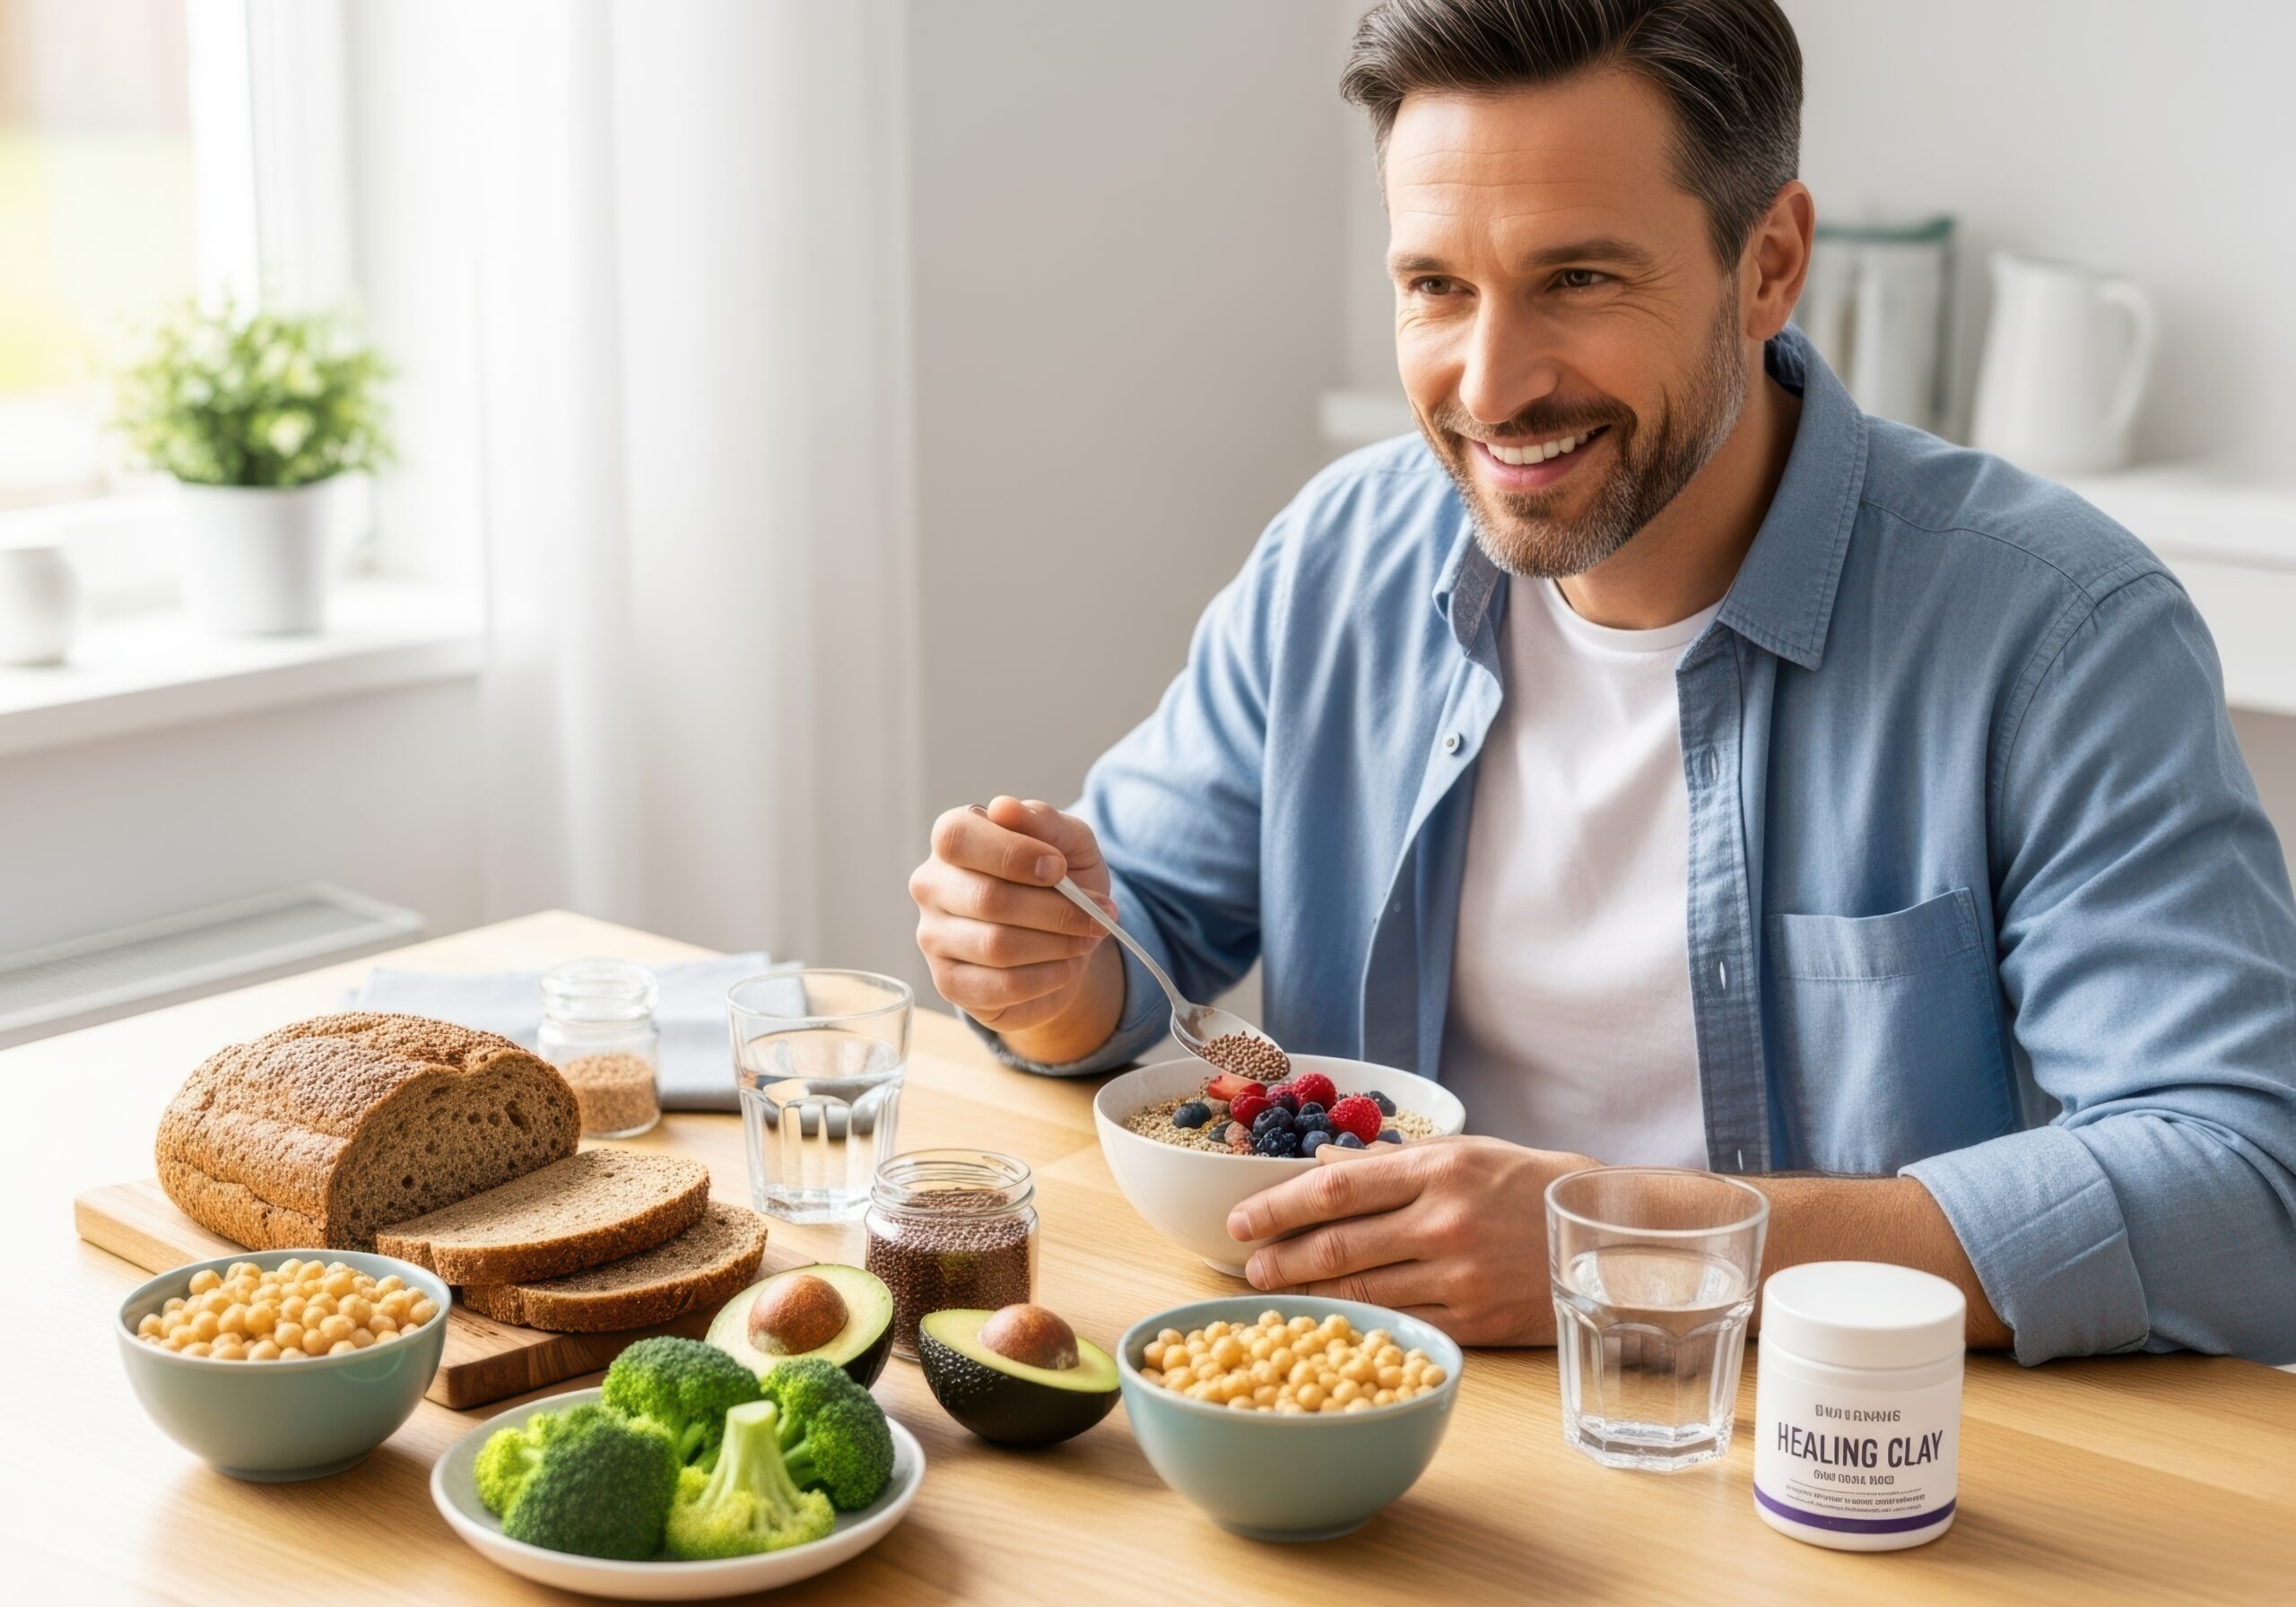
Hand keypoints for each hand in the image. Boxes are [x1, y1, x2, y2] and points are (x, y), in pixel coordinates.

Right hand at [909, 795, 1124, 1059]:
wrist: (1063, 942)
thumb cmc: (1060, 882)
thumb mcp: (1070, 844)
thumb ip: (1045, 822)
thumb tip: (1004, 808)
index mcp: (954, 837)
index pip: (959, 838)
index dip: (1013, 854)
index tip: (1060, 868)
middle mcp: (932, 885)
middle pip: (988, 899)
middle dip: (1056, 910)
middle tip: (1099, 916)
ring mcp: (933, 936)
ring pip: (997, 946)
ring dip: (1058, 945)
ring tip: (1086, 939)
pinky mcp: (949, 983)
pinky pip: (1001, 986)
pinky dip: (1047, 977)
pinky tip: (1065, 966)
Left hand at [1225, 1136, 1599, 1345]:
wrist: (1606, 1237)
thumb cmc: (1526, 1187)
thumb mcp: (1463, 1154)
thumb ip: (1389, 1163)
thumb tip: (1320, 1161)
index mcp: (1438, 1168)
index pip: (1336, 1188)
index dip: (1278, 1206)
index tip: (1240, 1219)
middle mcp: (1445, 1221)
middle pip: (1339, 1244)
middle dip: (1281, 1256)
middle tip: (1247, 1266)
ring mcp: (1460, 1274)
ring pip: (1362, 1290)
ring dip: (1307, 1294)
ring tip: (1273, 1292)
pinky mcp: (1475, 1320)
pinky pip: (1401, 1322)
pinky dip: (1358, 1321)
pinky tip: (1330, 1319)